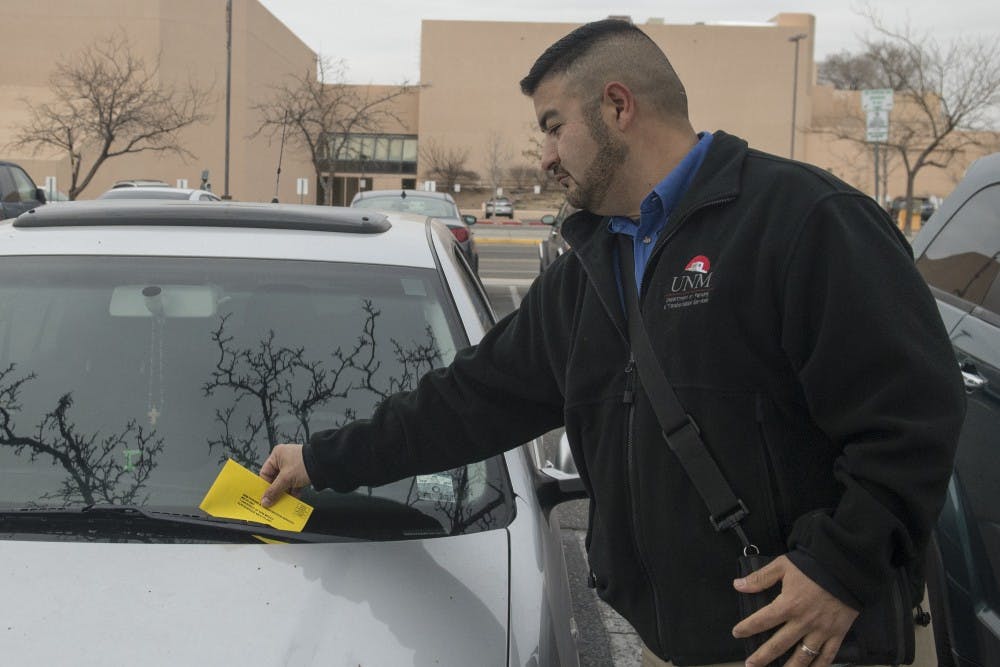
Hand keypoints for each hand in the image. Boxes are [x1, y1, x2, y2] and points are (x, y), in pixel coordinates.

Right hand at [259, 443, 311, 506]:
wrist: (324, 464)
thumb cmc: (304, 464)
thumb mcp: (286, 478)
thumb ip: (274, 491)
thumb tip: (265, 500)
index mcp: (277, 455)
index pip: (265, 473)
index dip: (264, 486)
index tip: (264, 497)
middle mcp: (284, 458)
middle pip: (275, 479)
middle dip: (275, 491)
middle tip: (273, 501)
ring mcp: (293, 465)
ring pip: (285, 482)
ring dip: (285, 492)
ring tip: (283, 502)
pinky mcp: (302, 471)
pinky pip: (294, 483)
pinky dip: (294, 491)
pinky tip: (293, 499)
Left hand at [731, 555, 858, 665]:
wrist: (845, 568)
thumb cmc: (812, 566)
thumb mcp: (783, 565)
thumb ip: (760, 578)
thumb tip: (738, 585)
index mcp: (788, 605)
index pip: (762, 620)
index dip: (747, 628)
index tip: (736, 633)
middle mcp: (803, 622)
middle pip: (778, 645)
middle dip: (762, 657)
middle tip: (750, 665)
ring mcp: (821, 631)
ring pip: (802, 657)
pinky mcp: (837, 635)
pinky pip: (827, 656)